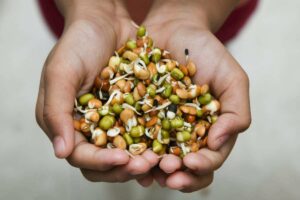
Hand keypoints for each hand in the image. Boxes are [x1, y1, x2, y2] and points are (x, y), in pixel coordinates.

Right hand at [35, 0, 158, 182]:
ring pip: (127, 152)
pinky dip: (155, 141)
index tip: (122, 159)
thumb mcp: (61, 73)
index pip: (80, 155)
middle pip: (104, 161)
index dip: (100, 161)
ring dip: (142, 159)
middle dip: (124, 167)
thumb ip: (56, 111)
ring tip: (160, 159)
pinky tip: (169, 146)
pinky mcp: (133, 112)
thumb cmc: (78, 43)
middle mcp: (90, 127)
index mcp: (67, 123)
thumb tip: (60, 153)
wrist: (105, 20)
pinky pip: (144, 131)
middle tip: (145, 165)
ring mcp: (113, 121)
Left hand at [136, 0, 250, 191]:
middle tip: (167, 170)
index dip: (202, 167)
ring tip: (146, 166)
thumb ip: (236, 112)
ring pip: (155, 158)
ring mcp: (159, 127)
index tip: (192, 163)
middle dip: (176, 173)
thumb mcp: (232, 79)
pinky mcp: (137, 116)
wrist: (176, 30)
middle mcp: (184, 135)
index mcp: (209, 131)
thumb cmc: (208, 53)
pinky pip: (132, 137)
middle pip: (182, 166)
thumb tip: (219, 143)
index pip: (209, 159)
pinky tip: (127, 154)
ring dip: (151, 167)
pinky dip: (130, 149)